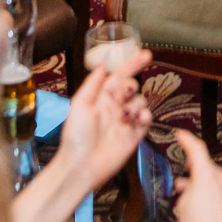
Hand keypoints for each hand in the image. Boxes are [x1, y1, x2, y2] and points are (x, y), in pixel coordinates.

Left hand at [54, 47, 154, 190]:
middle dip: (131, 86)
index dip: (132, 65)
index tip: (146, 55)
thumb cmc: (75, 138)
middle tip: (126, 92)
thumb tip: (102, 66)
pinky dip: (146, 117)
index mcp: (100, 99)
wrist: (81, 166)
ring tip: (126, 115)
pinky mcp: (133, 136)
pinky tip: (139, 119)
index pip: (119, 77)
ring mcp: (124, 122)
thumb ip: (92, 84)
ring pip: (140, 103)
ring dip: (136, 104)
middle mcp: (113, 109)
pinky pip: (146, 121)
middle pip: (132, 88)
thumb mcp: (79, 105)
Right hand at [172, 129, 221, 221]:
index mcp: (208, 175)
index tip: (181, 135)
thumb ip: (184, 191)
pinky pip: (221, 196)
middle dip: (192, 173)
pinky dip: (211, 199)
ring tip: (189, 202)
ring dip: (201, 189)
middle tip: (181, 179)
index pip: (197, 148)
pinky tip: (202, 213)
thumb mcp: (181, 207)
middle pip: (205, 168)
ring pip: (213, 183)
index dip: (186, 139)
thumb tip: (186, 188)